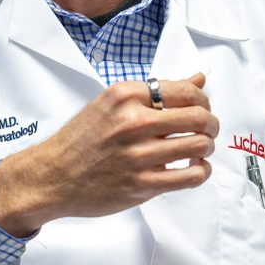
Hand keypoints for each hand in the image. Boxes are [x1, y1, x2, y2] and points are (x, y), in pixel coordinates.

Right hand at [0, 73, 218, 236]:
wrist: (52, 176)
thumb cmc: (80, 140)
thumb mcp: (111, 103)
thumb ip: (156, 91)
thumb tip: (198, 79)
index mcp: (125, 96)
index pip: (186, 91)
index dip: (204, 100)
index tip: (202, 107)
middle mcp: (133, 123)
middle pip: (199, 117)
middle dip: (212, 123)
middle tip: (208, 128)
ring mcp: (138, 156)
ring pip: (200, 145)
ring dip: (208, 147)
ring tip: (200, 149)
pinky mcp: (142, 185)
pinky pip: (191, 176)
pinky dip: (202, 171)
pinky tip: (194, 168)